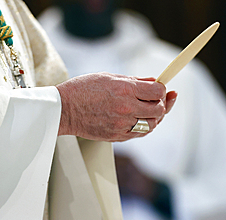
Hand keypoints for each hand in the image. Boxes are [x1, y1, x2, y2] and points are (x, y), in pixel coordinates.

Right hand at [56, 72, 176, 141]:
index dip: (162, 89)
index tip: (159, 88)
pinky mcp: (117, 136)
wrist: (64, 109)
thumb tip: (153, 81)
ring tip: (146, 110)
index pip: (158, 91)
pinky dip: (143, 126)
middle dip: (161, 103)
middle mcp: (126, 108)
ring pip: (152, 124)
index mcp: (125, 90)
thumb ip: (133, 80)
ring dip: (153, 117)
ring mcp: (122, 125)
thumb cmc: (82, 90)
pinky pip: (139, 134)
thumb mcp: (108, 77)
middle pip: (159, 109)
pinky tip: (138, 118)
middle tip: (155, 99)